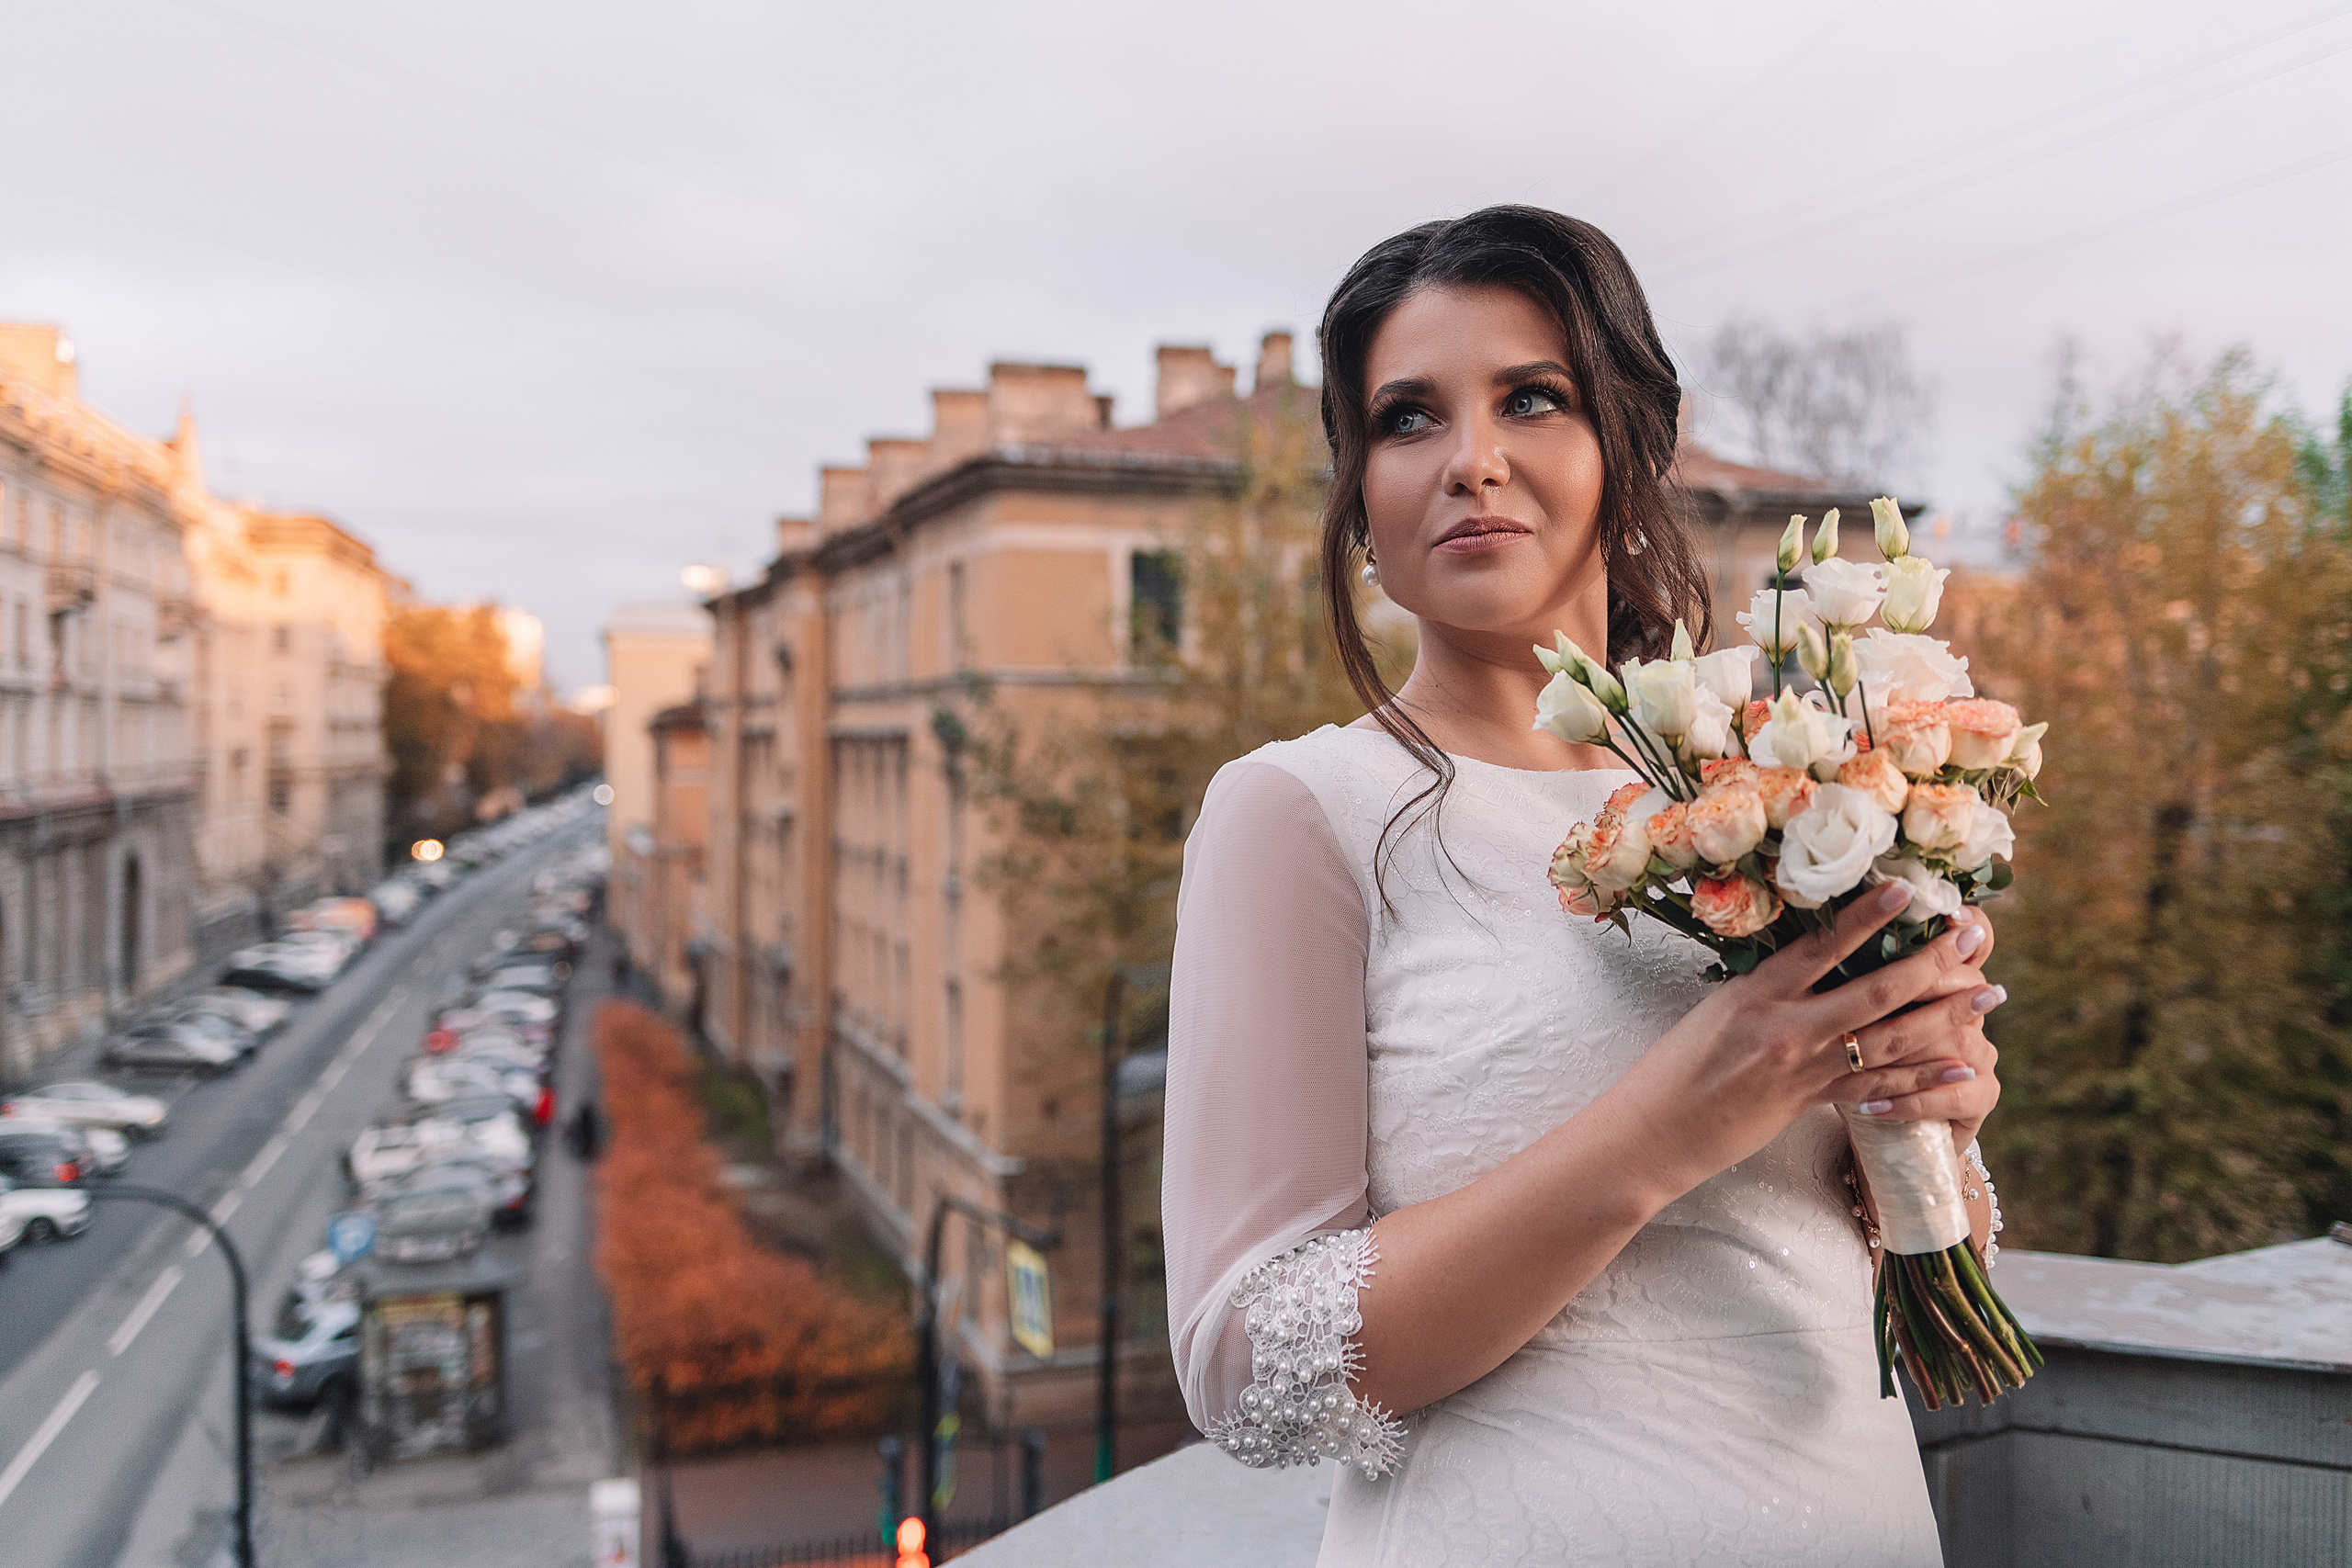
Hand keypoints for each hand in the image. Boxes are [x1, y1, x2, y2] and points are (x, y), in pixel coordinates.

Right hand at [1608, 883, 1996, 1203]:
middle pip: (1875, 991)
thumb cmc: (1675, 1066)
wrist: (1652, 1131)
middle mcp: (1787, 1028)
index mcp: (1757, 993)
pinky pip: (1880, 1089)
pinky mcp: (1810, 1104)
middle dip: (1932, 963)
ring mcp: (1803, 1069)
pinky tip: (1962, 1068)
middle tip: (1973, 938)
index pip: (1821, 946)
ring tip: (1988, 995)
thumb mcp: (1716, 1009)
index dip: (1868, 916)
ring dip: (1946, 1017)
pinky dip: (1925, 1079)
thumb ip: (1768, 988)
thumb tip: (1815, 960)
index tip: (1907, 888)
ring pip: (1890, 1039)